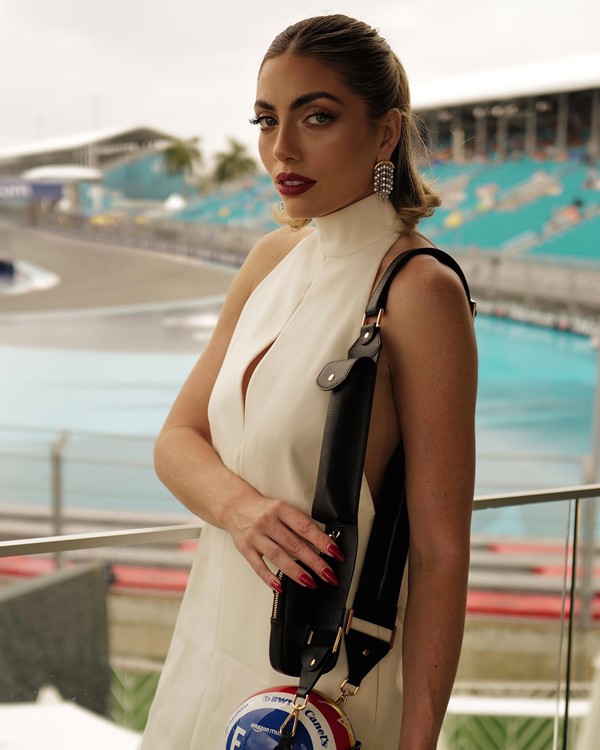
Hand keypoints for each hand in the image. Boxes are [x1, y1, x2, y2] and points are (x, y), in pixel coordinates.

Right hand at [223, 493, 343, 591]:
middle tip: (329, 574)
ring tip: (310, 582)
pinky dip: (269, 577)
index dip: (321, 540)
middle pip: (294, 544)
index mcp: (281, 509)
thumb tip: (322, 544)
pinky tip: (280, 586)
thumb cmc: (264, 510)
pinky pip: (258, 566)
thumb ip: (298, 524)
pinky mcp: (245, 548)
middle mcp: (268, 522)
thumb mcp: (283, 509)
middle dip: (314, 561)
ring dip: (296, 571)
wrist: (235, 506)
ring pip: (278, 556)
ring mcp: (255, 536)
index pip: (305, 527)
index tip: (335, 553)